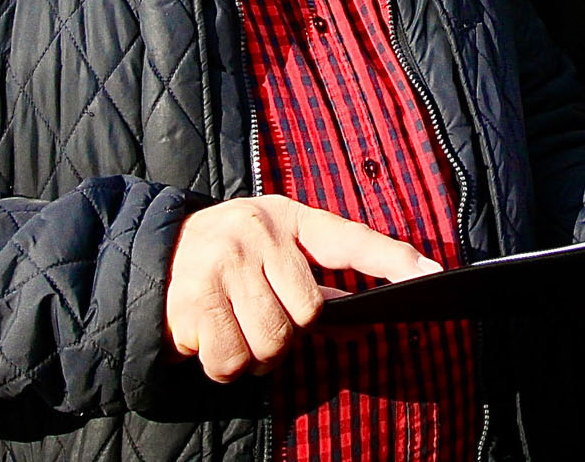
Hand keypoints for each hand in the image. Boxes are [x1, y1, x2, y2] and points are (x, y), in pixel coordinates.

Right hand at [165, 195, 440, 381]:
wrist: (149, 259)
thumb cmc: (229, 264)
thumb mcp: (274, 259)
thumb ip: (319, 288)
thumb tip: (368, 322)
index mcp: (287, 218)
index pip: (350, 239)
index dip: (393, 259)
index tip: (434, 274)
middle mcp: (259, 232)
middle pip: (306, 316)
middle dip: (286, 335)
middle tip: (259, 321)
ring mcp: (225, 261)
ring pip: (271, 344)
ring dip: (255, 357)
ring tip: (235, 331)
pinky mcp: (195, 296)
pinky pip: (232, 360)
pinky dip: (224, 365)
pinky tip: (210, 338)